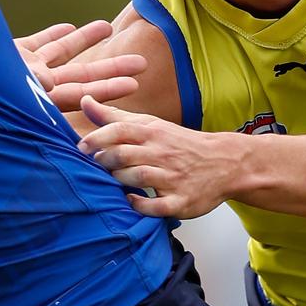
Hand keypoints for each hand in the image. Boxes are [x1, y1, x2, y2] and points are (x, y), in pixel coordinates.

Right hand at [15, 21, 145, 111]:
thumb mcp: (6, 86)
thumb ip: (29, 82)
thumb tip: (49, 82)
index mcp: (39, 100)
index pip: (81, 95)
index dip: (107, 89)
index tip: (133, 84)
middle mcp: (36, 87)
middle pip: (80, 76)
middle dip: (110, 68)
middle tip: (141, 63)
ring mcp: (22, 69)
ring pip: (60, 54)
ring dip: (83, 41)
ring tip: (108, 27)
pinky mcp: (9, 52)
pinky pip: (37, 44)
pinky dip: (52, 35)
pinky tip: (69, 26)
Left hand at [77, 95, 233, 218]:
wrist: (224, 162)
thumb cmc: (178, 143)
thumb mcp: (149, 124)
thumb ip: (114, 116)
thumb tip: (85, 100)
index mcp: (153, 133)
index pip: (120, 130)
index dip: (97, 138)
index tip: (81, 147)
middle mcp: (162, 153)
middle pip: (125, 154)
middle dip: (105, 161)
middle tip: (95, 165)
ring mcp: (173, 178)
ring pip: (138, 176)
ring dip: (119, 179)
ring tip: (112, 180)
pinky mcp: (181, 200)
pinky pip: (157, 205)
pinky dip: (140, 204)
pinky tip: (131, 200)